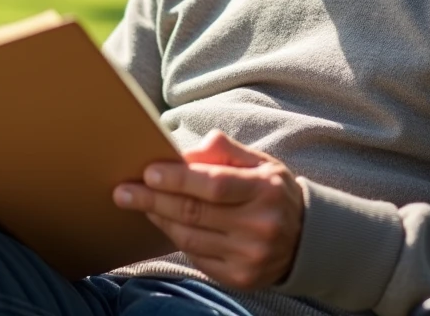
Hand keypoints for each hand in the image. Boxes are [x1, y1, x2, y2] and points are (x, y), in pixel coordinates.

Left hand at [113, 129, 304, 288]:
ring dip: (160, 219)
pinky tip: (165, 223)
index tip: (148, 172)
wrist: (306, 239)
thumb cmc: (272, 192)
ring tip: (139, 203)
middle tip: (122, 191)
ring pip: (190, 237)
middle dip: (154, 200)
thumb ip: (225, 151)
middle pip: (195, 213)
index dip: (179, 179)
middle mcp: (259, 226)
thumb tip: (187, 152)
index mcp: (264, 190)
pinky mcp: (240, 279)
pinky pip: (197, 258)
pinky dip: (176, 239)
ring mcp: (250, 256)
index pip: (214, 185)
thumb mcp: (260, 162)